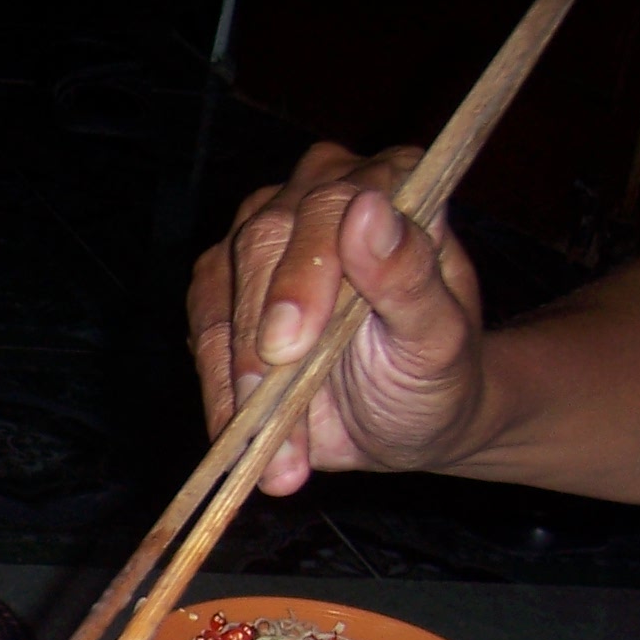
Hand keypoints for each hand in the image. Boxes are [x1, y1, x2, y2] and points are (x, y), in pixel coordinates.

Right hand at [186, 141, 489, 494]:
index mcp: (388, 184)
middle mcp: (318, 198)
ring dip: (237, 381)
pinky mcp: (221, 290)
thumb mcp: (439, 337)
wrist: (405, 418)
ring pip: (218, 292)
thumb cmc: (437, 372)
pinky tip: (246, 443)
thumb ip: (408, 276)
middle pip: (260, 243)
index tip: (292, 344)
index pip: (330, 204)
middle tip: (268, 411)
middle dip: (257, 338)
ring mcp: (261, 240)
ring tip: (278, 456)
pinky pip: (200, 336)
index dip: (304, 271)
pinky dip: (218, 395)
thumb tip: (368, 212)